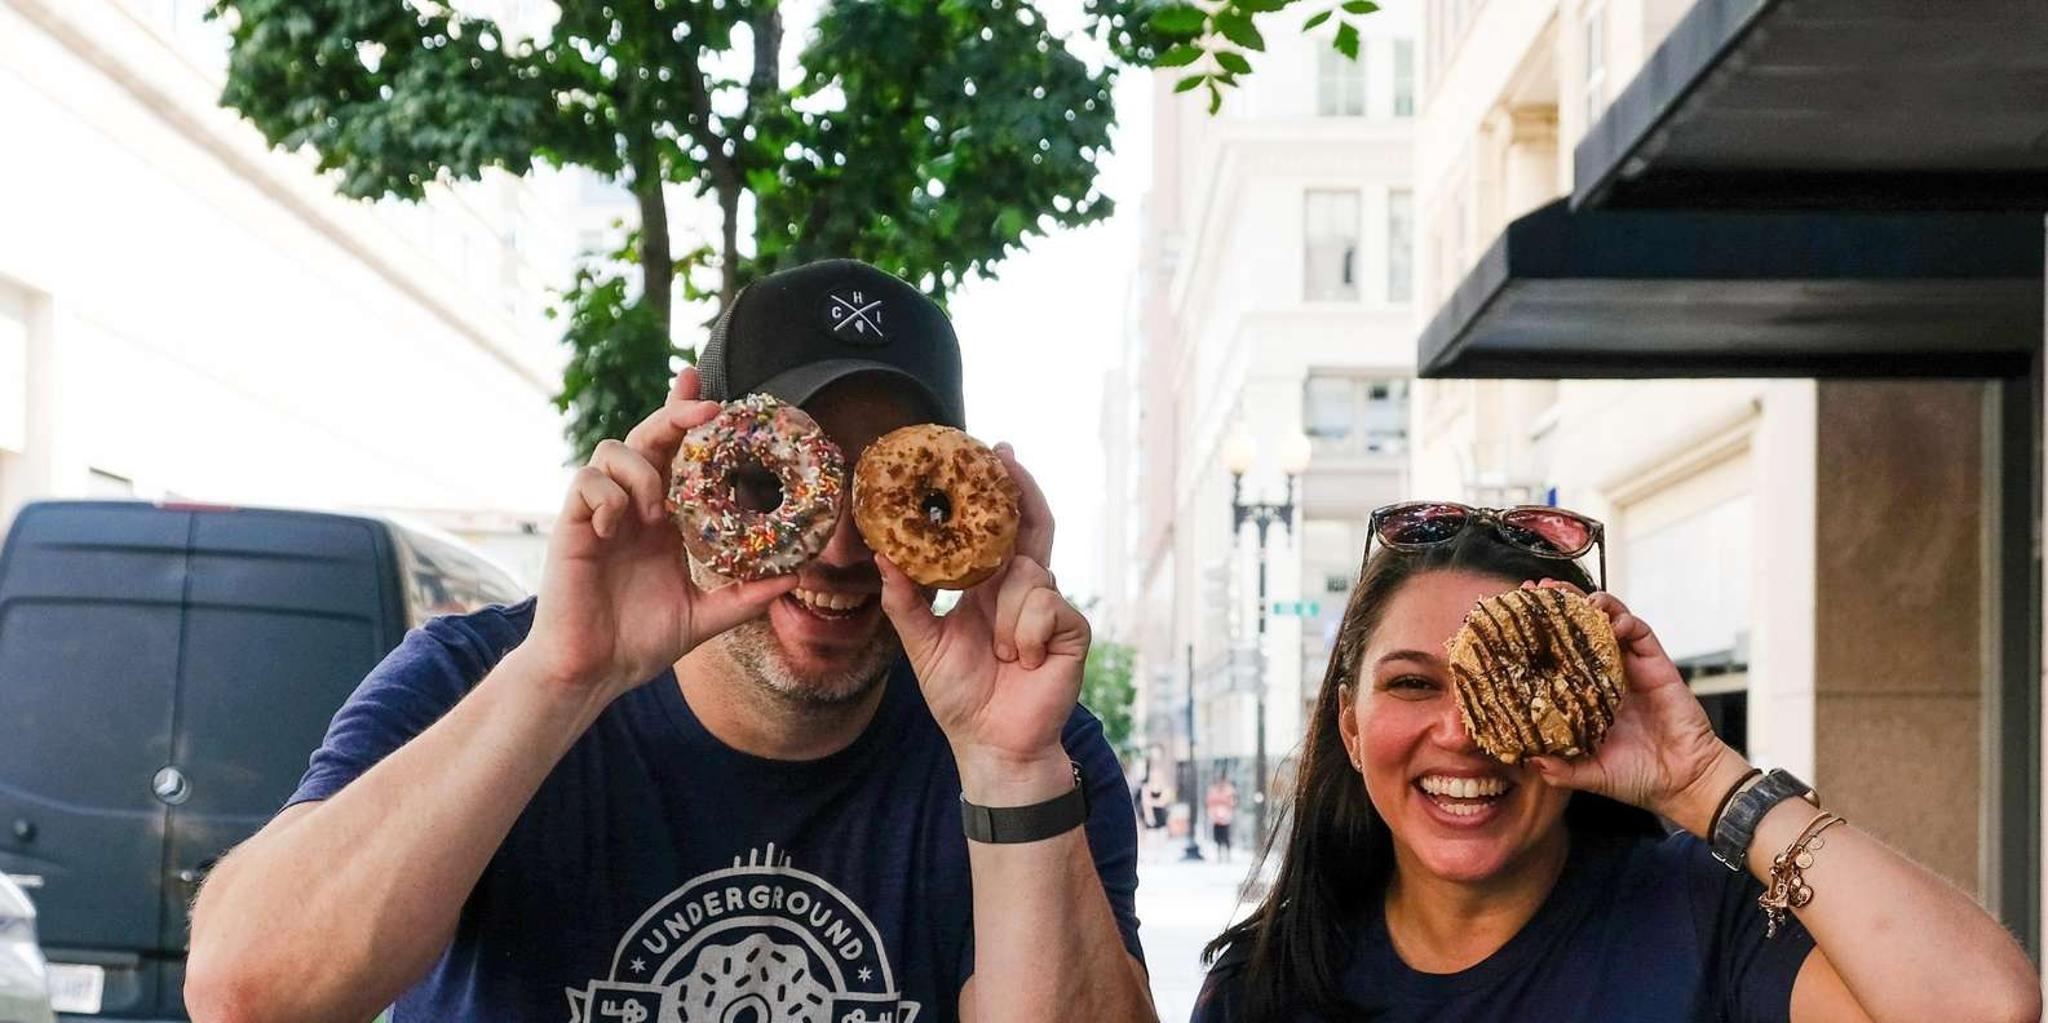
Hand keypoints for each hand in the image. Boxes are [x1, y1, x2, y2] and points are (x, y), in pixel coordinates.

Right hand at [521, 367, 796, 704]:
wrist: (592, 673)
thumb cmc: (639, 643)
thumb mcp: (704, 617)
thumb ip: (744, 596)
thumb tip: (794, 578)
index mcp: (663, 518)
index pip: (676, 453)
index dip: (686, 414)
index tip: (708, 386)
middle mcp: (632, 506)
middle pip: (648, 435)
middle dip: (675, 412)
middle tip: (707, 410)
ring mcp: (599, 513)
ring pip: (613, 450)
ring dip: (643, 471)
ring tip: (657, 514)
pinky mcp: (571, 526)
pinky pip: (586, 483)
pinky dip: (608, 495)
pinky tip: (619, 525)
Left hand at [875, 447, 1088, 802]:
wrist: (991, 744)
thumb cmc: (960, 696)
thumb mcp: (921, 644)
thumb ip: (904, 601)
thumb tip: (881, 556)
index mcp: (989, 588)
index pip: (1000, 531)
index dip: (1000, 493)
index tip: (992, 452)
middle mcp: (1023, 590)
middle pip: (1031, 528)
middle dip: (1021, 490)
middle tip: (1006, 458)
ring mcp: (1050, 609)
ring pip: (1027, 575)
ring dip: (1006, 613)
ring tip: (1000, 652)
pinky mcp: (1071, 630)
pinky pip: (1046, 607)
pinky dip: (1026, 633)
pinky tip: (1024, 661)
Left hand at [1523, 581, 1743, 833]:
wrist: (1683, 783)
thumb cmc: (1638, 777)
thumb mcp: (1590, 774)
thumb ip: (1562, 769)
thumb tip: (1529, 760)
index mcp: (1586, 695)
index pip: (1557, 653)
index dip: (1539, 633)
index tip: (1517, 614)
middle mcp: (1605, 675)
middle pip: (1580, 627)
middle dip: (1560, 603)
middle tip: (1539, 589)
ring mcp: (1631, 667)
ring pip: (1609, 620)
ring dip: (1591, 603)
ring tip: (1572, 597)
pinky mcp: (1657, 664)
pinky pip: (1640, 632)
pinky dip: (1624, 620)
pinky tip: (1611, 621)